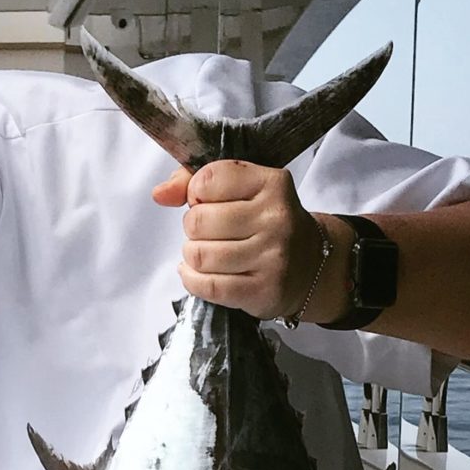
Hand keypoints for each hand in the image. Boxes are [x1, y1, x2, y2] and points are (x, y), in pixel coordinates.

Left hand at [151, 160, 332, 320]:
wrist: (309, 266)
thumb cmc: (266, 223)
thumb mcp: (243, 189)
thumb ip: (196, 180)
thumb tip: (160, 194)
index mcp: (271, 183)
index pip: (208, 179)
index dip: (196, 192)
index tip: (206, 201)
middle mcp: (275, 218)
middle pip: (198, 221)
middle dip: (193, 228)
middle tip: (208, 232)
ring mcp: (272, 257)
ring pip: (199, 255)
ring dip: (192, 256)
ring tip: (206, 253)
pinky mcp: (262, 291)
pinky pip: (207, 286)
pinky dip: (193, 280)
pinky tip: (199, 273)